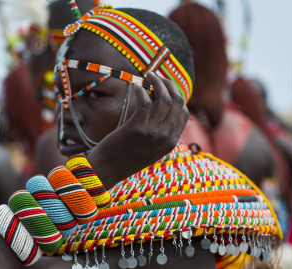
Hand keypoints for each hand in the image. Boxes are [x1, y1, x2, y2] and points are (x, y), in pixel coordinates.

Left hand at [88, 72, 188, 188]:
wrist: (107, 170)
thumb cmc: (124, 157)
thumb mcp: (149, 149)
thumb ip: (159, 134)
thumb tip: (159, 107)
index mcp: (170, 142)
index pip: (184, 113)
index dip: (177, 95)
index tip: (166, 87)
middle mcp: (165, 137)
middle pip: (177, 102)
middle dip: (169, 85)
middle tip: (157, 77)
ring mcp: (152, 133)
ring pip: (164, 99)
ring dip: (157, 82)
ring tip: (148, 75)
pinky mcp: (136, 129)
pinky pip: (145, 103)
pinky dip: (142, 91)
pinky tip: (136, 86)